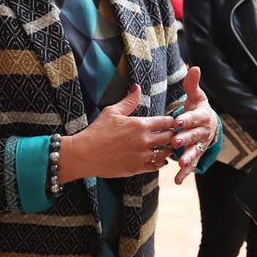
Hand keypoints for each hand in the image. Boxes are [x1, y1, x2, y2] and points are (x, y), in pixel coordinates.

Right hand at [58, 84, 175, 181]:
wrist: (84, 154)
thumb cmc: (97, 131)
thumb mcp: (112, 111)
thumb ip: (129, 101)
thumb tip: (137, 87)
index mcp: (140, 125)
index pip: (166, 122)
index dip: (170, 121)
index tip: (170, 121)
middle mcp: (144, 141)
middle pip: (169, 137)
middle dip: (171, 134)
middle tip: (171, 133)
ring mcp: (141, 156)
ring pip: (165, 153)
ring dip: (167, 149)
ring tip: (166, 146)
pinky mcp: (137, 168)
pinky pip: (156, 166)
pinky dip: (160, 162)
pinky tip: (159, 159)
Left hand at [169, 66, 217, 184]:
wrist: (209, 125)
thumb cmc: (198, 108)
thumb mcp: (197, 96)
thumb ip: (192, 85)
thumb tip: (194, 68)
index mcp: (202, 116)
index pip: (194, 118)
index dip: (187, 119)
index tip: (178, 121)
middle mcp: (203, 133)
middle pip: (193, 136)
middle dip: (185, 139)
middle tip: (175, 142)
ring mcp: (199, 146)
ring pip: (193, 152)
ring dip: (187, 158)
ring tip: (180, 163)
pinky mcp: (195, 156)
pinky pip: (191, 165)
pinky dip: (185, 173)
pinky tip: (178, 179)